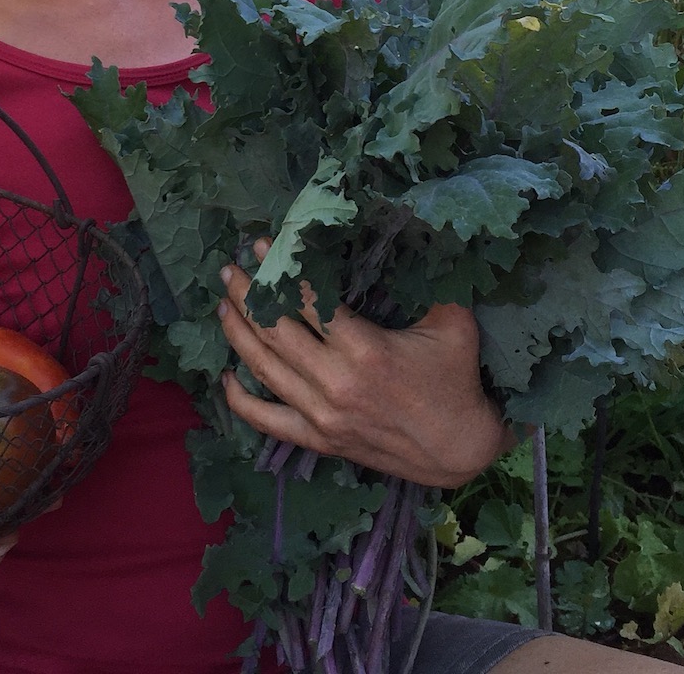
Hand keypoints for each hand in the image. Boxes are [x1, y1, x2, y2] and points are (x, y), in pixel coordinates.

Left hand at [217, 240, 512, 487]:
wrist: (461, 449)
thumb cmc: (456, 378)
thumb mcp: (452, 321)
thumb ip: (426, 280)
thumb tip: (408, 233)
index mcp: (364, 348)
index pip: (306, 301)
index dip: (280, 270)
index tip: (262, 245)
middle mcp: (335, 382)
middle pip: (275, 331)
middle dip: (248, 294)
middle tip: (231, 268)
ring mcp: (322, 416)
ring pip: (264, 369)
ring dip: (237, 333)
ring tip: (222, 303)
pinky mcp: (320, 440)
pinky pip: (268, 421)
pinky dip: (241, 400)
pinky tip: (225, 377)